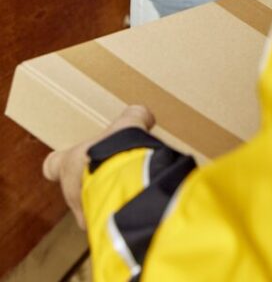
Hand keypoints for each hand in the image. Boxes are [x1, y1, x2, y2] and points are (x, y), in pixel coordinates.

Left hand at [43, 104, 154, 227]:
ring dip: (108, 203)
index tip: (68, 161)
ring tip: (131, 192)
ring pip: (92, 210)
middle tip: (113, 175)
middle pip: (75, 191)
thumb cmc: (117, 151)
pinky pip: (111, 223)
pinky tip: (141, 205)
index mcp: (69, 164)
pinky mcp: (104, 229)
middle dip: (93, 185)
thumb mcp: (129, 123)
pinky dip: (123, 216)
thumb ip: (135, 118)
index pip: (53, 165)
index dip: (60, 163)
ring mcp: (85, 214)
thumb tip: (144, 116)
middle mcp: (72, 191)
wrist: (126, 183)